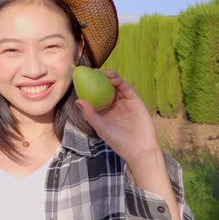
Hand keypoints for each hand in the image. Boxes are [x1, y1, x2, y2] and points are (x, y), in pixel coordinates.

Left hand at [75, 70, 182, 219]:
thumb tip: (78, 101)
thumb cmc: (118, 142)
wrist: (140, 149)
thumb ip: (90, 114)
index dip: (89, 87)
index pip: (95, 96)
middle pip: (105, 89)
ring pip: (116, 87)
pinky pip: (127, 89)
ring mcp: (124, 103)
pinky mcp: (135, 101)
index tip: (81, 78)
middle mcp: (113, 106)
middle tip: (92, 70)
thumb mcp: (101, 128)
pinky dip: (120, 82)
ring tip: (103, 73)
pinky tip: (113, 78)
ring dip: (110, 78)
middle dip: (99, 79)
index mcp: (104, 112)